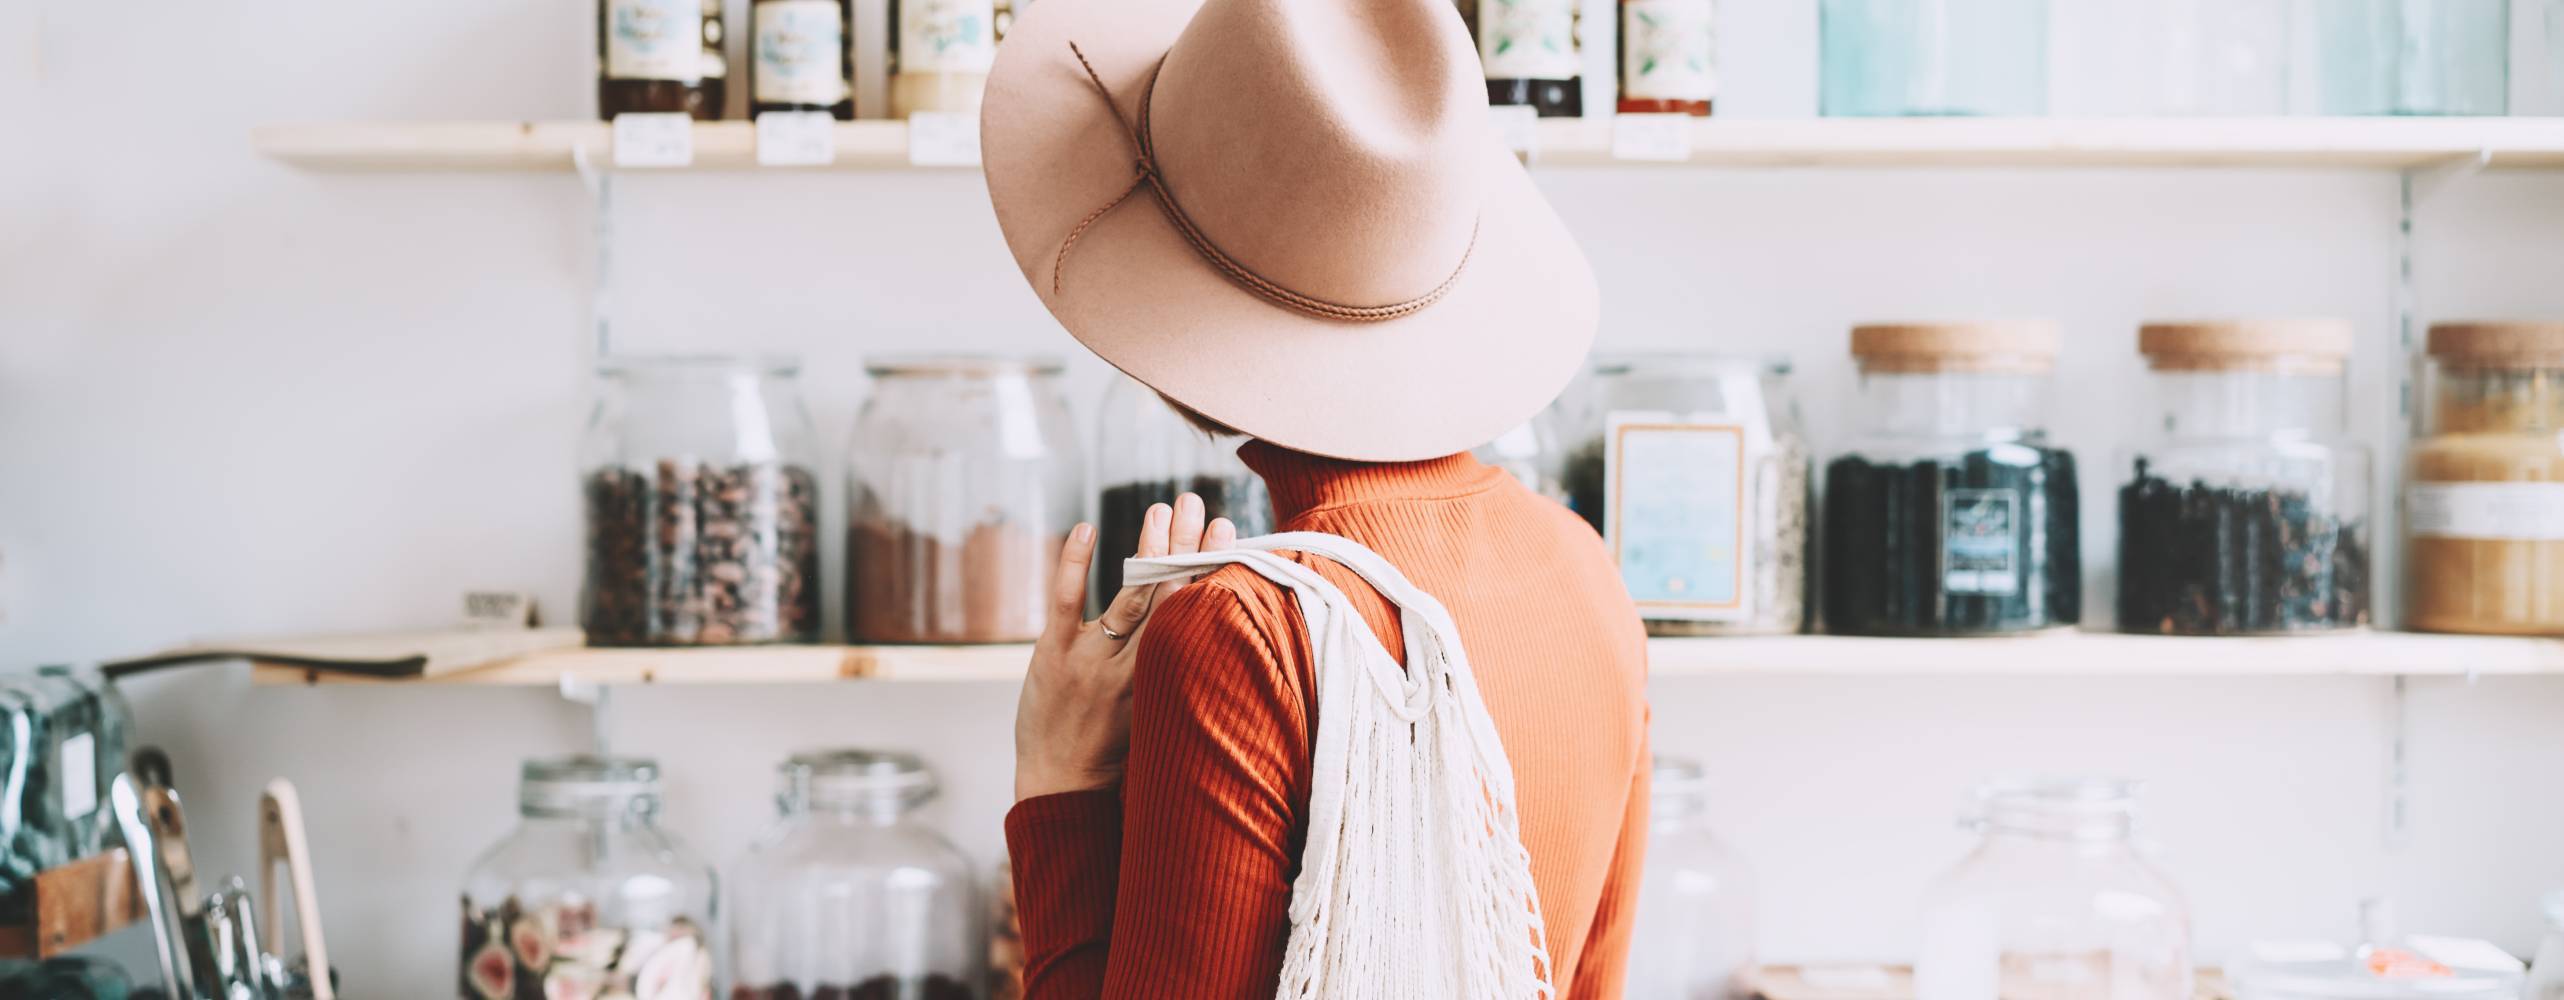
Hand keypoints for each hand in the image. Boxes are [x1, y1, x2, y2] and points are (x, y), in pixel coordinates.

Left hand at [1015, 493, 1235, 801]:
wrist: (1061, 785)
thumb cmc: (1115, 753)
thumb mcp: (1158, 712)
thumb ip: (1175, 668)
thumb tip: (1200, 626)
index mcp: (1164, 677)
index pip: (1196, 614)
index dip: (1214, 569)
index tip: (1231, 533)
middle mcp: (1135, 665)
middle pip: (1170, 595)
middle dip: (1187, 545)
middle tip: (1196, 503)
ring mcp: (1093, 658)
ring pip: (1131, 596)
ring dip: (1149, 548)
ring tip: (1163, 508)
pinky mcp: (1054, 654)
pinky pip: (1068, 601)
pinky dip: (1076, 563)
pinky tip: (1086, 530)